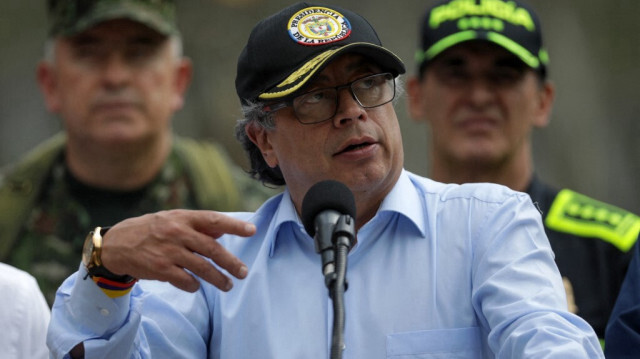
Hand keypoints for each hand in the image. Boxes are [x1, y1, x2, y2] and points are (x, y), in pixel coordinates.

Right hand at [99, 209, 255, 292]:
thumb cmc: (151, 230)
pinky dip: (194, 285)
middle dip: (230, 262)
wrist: (117, 244)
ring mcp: (168, 252)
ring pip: (201, 267)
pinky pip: (185, 280)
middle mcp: (177, 233)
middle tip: (243, 272)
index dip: (234, 225)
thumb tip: (223, 229)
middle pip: (212, 248)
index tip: (252, 231)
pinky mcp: (160, 269)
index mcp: (183, 217)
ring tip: (228, 285)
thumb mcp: (173, 220)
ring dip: (218, 279)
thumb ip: (198, 225)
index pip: (214, 219)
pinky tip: (197, 286)